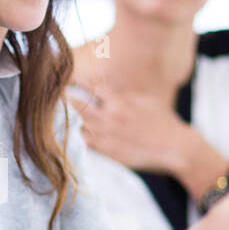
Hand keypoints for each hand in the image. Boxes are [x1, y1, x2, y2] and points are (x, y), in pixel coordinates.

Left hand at [68, 81, 192, 173]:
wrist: (175, 147)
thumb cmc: (162, 121)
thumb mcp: (143, 100)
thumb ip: (123, 93)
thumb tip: (107, 83)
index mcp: (119, 101)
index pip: (89, 85)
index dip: (75, 81)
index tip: (64, 78)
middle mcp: (111, 116)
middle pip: (78, 105)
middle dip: (65, 99)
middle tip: (54, 96)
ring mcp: (108, 135)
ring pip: (79, 124)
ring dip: (71, 119)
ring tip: (61, 115)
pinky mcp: (109, 151)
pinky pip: (86, 142)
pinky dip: (79, 136)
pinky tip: (75, 133)